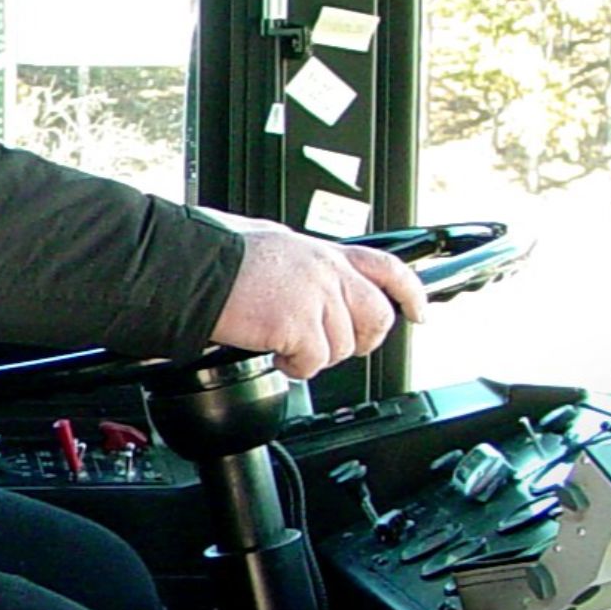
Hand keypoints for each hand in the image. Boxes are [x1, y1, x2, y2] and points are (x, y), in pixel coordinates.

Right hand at [208, 225, 426, 379]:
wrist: (191, 267)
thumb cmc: (216, 253)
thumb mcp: (270, 244)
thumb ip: (300, 264)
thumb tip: (304, 283)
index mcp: (321, 251)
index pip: (385, 267)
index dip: (409, 292)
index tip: (418, 311)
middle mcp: (326, 272)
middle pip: (375, 316)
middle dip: (360, 339)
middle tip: (332, 346)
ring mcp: (316, 298)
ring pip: (343, 346)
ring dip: (314, 354)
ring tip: (283, 344)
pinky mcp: (299, 324)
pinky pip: (314, 361)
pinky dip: (294, 365)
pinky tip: (273, 351)